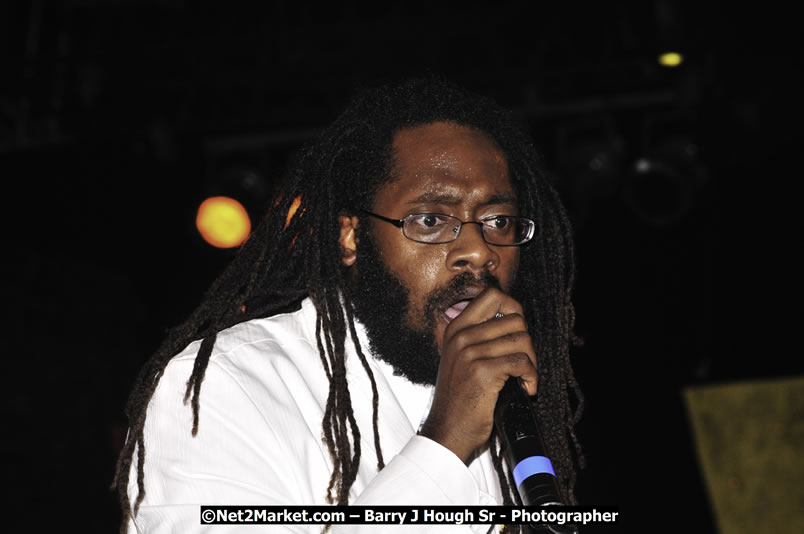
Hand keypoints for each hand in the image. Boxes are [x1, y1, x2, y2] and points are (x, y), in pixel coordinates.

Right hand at [419, 287, 538, 462]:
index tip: (517, 329)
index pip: (492, 295)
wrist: (447, 430)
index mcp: (456, 328)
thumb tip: (511, 318)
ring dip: (531, 361)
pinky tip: (525, 388)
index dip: (513, 307)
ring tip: (523, 377)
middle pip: (514, 318)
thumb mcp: (459, 358)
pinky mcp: (482, 372)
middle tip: (522, 361)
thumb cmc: (458, 398)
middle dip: (526, 341)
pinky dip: (531, 377)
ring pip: (521, 339)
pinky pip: (522, 362)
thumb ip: (478, 335)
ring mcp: (470, 353)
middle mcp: (461, 336)